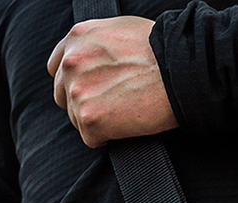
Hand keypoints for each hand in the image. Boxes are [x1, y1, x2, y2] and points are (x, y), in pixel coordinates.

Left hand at [48, 17, 178, 147]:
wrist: (181, 71)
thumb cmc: (161, 49)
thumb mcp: (120, 29)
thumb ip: (96, 43)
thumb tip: (93, 58)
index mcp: (77, 38)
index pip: (57, 68)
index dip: (74, 81)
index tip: (90, 89)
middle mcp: (71, 63)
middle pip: (63, 96)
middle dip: (84, 102)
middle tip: (112, 104)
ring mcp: (78, 92)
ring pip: (76, 119)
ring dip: (97, 120)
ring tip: (125, 112)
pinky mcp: (90, 120)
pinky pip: (91, 138)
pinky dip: (107, 138)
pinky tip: (126, 125)